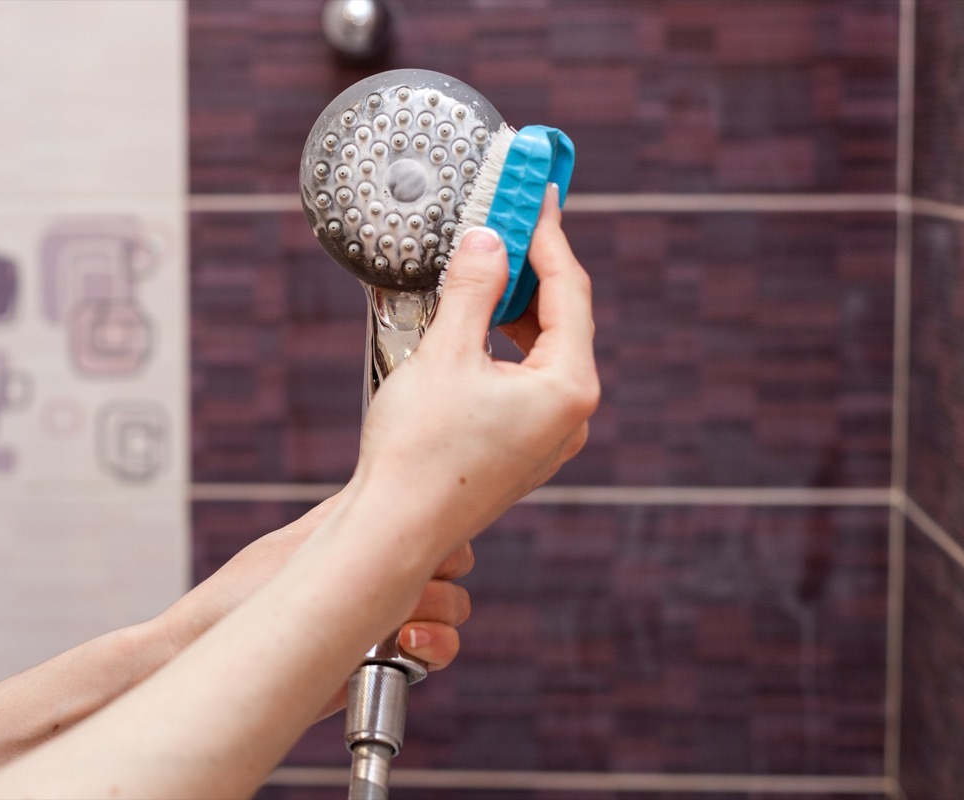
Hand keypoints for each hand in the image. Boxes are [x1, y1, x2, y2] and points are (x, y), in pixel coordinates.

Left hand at [152, 495, 472, 714]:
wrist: (209, 653)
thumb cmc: (240, 594)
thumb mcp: (301, 540)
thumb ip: (348, 513)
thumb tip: (393, 467)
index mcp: (364, 533)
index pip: (430, 516)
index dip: (439, 524)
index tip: (424, 537)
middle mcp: (382, 571)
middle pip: (452, 560)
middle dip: (443, 571)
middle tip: (411, 582)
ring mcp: (387, 615)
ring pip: (452, 606)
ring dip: (440, 612)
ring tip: (401, 624)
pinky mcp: (386, 660)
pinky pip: (437, 652)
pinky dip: (437, 646)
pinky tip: (408, 646)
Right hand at [356, 184, 598, 562]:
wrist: (393, 531)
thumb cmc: (420, 451)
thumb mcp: (446, 354)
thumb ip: (473, 289)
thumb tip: (488, 240)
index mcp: (568, 388)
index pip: (569, 291)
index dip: (549, 235)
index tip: (536, 194)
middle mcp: (570, 416)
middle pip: (563, 320)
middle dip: (534, 268)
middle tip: (509, 220)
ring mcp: (548, 438)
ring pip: (543, 351)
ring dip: (517, 306)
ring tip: (488, 265)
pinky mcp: (522, 450)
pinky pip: (526, 380)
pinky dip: (506, 345)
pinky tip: (477, 326)